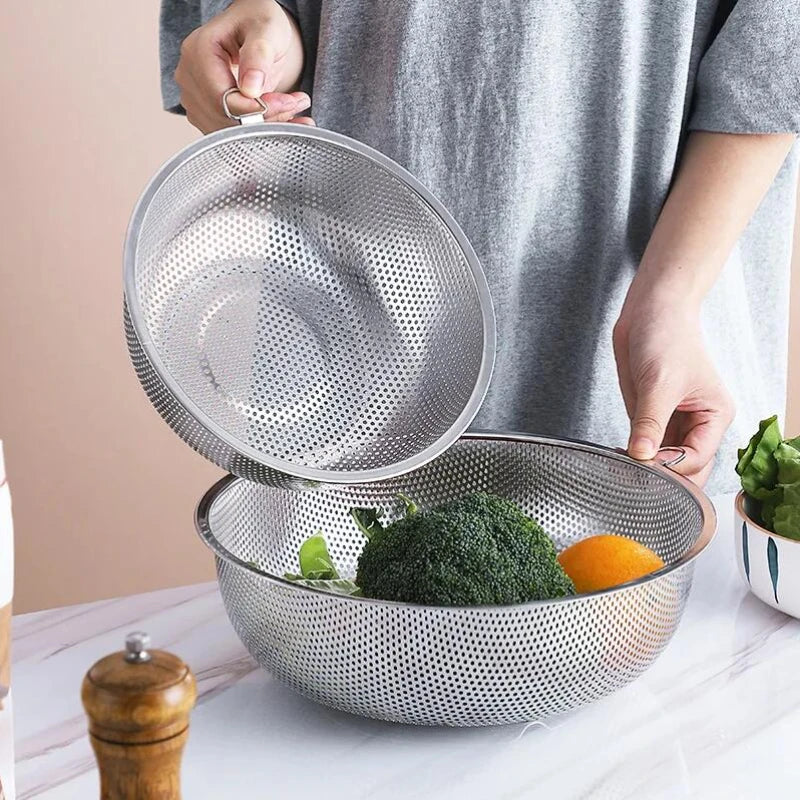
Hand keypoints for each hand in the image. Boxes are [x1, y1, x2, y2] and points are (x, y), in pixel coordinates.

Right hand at [175, 0, 311, 132]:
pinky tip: (284, 119)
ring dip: (267, 127)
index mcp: (199, 51)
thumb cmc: (258, 21)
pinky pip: (232, 134)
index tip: (287, 102)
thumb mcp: (266, 29)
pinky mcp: (206, 113)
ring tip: (293, 108)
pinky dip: (261, 131)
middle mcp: (190, 77)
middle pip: (225, 118)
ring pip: (229, 132)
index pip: (222, 97)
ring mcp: (195, 98)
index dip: (256, 109)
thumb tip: (250, 89)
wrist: (254, 29)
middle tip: (296, 103)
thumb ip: (258, 55)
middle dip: (266, 117)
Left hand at [613, 291, 734, 485]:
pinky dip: (633, 456)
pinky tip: (618, 457)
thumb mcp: (659, 382)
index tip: (644, 464)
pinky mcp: (649, 417)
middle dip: (663, 476)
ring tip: (622, 468)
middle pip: (685, 469)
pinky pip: (644, 447)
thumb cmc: (667, 336)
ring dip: (645, 468)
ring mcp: (672, 422)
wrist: (650, 311)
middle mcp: (697, 424)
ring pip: (663, 462)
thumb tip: (641, 456)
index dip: (671, 467)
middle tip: (633, 477)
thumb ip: (649, 422)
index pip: (696, 458)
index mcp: (714, 416)